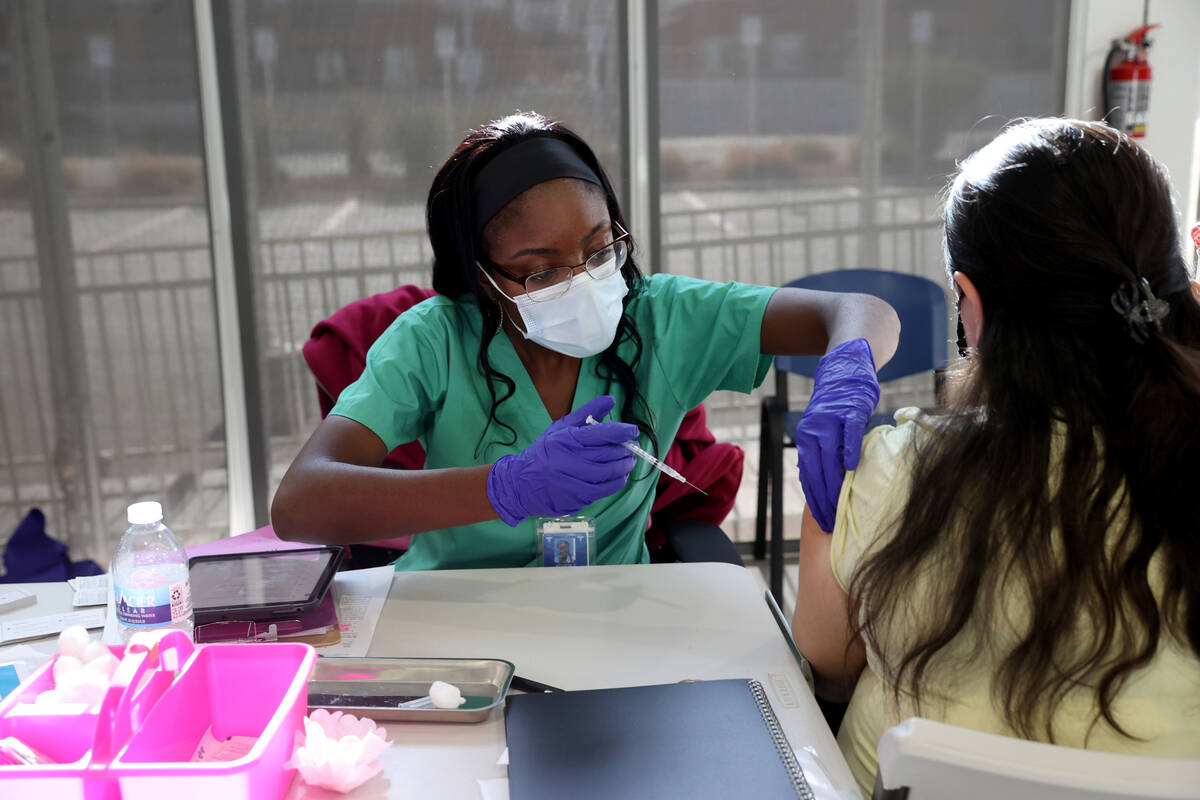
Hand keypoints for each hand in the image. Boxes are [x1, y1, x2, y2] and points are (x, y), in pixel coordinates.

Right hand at [488, 395, 638, 525]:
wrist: (520, 484)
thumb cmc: (543, 452)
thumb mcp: (560, 428)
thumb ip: (586, 413)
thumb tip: (611, 399)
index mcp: (566, 439)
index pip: (600, 433)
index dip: (621, 431)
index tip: (633, 431)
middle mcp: (569, 459)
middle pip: (607, 453)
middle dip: (625, 449)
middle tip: (632, 447)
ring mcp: (572, 480)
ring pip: (609, 472)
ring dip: (624, 466)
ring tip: (629, 461)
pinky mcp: (576, 497)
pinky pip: (604, 490)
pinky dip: (617, 482)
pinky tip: (620, 477)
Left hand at [794, 338, 879, 532]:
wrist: (846, 366)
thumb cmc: (839, 404)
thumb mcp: (825, 429)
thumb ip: (822, 452)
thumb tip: (822, 481)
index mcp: (806, 437)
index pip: (808, 474)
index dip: (814, 499)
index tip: (821, 521)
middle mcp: (813, 429)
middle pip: (816, 470)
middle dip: (823, 499)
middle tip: (832, 523)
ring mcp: (832, 419)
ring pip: (830, 456)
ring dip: (834, 483)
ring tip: (840, 506)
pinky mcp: (850, 410)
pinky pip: (849, 433)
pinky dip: (849, 449)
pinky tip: (851, 468)